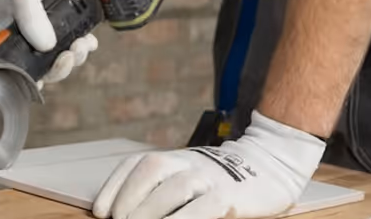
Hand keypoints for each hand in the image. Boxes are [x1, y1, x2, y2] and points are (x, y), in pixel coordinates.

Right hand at [0, 0, 97, 87]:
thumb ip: (29, 17)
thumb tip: (47, 46)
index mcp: (5, 29)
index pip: (12, 65)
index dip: (30, 76)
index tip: (48, 72)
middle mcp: (24, 33)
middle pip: (41, 66)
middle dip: (59, 66)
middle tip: (71, 55)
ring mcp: (46, 28)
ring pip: (60, 56)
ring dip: (74, 56)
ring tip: (83, 44)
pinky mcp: (65, 22)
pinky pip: (74, 42)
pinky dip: (83, 44)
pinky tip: (88, 38)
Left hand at [93, 112, 325, 218]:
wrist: (270, 166)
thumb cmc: (220, 181)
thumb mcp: (188, 178)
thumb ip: (163, 192)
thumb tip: (129, 214)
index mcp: (174, 158)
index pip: (136, 165)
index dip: (114, 186)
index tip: (100, 210)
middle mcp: (188, 162)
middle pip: (152, 170)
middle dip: (130, 199)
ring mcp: (209, 177)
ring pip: (175, 187)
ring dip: (152, 211)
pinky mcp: (229, 195)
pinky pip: (204, 208)